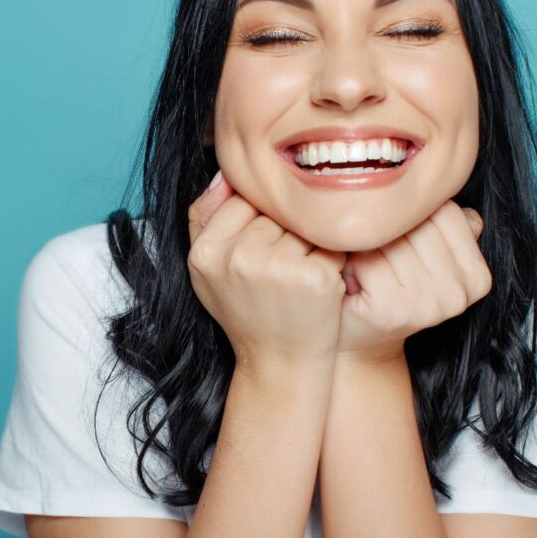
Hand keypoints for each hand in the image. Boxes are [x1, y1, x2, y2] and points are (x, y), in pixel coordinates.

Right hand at [187, 170, 347, 369]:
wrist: (278, 365)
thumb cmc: (247, 313)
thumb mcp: (207, 271)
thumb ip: (204, 218)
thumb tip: (225, 172)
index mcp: (206, 252)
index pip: (242, 199)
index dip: (259, 223)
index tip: (262, 253)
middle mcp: (238, 257)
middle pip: (276, 210)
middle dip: (285, 233)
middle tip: (281, 273)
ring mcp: (277, 267)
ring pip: (305, 224)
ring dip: (309, 245)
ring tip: (297, 279)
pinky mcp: (314, 277)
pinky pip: (331, 243)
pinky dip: (332, 261)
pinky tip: (318, 286)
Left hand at [336, 200, 491, 364]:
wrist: (358, 341)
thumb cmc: (386, 288)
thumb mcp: (424, 254)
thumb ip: (442, 222)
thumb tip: (446, 182)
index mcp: (478, 276)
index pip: (445, 211)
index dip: (410, 218)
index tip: (399, 241)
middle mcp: (461, 293)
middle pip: (417, 224)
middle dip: (387, 231)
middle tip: (374, 255)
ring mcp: (431, 304)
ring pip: (391, 239)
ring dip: (366, 246)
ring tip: (363, 267)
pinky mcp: (395, 310)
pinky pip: (368, 259)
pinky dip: (351, 263)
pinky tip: (353, 280)